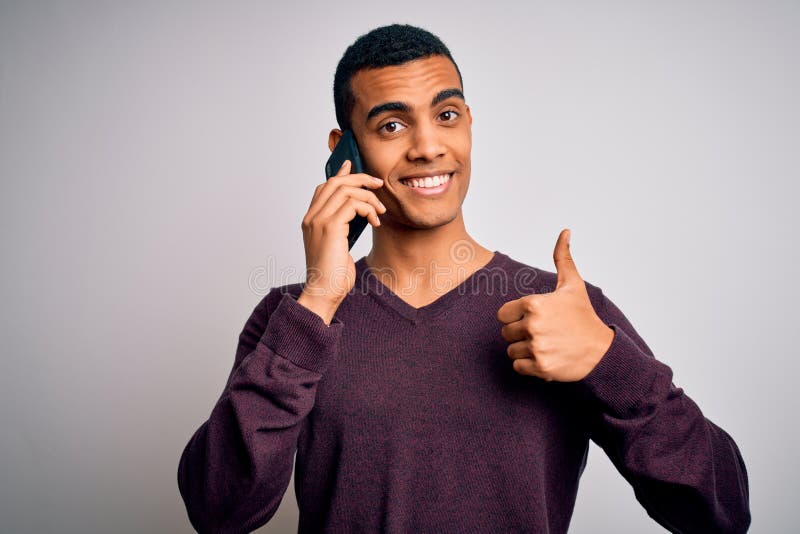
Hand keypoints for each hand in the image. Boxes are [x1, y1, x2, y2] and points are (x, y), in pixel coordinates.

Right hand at [298, 159, 385, 323]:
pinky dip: (369, 208)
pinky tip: (376, 221)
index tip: (354, 166)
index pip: (324, 187)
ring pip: (346, 190)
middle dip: (360, 179)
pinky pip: (353, 204)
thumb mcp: (339, 244)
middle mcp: (311, 216)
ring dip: (369, 196)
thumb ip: (343, 225)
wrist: (324, 292)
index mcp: (311, 219)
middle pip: (335, 182)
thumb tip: (357, 208)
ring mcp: (318, 220)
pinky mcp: (330, 227)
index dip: (341, 175)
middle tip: (379, 185)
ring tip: (381, 211)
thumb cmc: (333, 273)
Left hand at [496, 229, 613, 381]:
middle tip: (542, 333)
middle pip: (506, 333)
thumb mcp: (573, 285)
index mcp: (534, 304)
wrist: (602, 351)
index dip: (515, 316)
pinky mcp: (540, 367)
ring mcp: (537, 348)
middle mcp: (533, 325)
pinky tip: (545, 357)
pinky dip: (529, 365)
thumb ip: (563, 258)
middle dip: (520, 334)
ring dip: (524, 350)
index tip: (533, 318)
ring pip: (511, 351)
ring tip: (545, 345)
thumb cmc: (584, 316)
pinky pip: (518, 367)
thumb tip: (565, 232)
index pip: (503, 314)